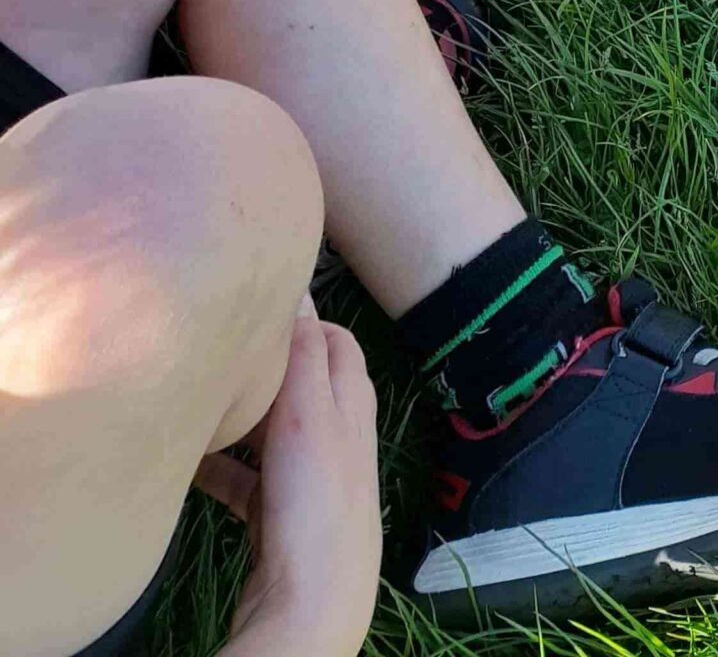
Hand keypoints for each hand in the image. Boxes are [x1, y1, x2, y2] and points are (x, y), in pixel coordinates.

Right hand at [199, 303, 379, 656]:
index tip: (258, 302)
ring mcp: (311, 479)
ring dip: (243, 415)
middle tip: (224, 348)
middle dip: (270, 364)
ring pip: (274, 430)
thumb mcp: (310, 415)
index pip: (335, 340)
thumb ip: (304, 356)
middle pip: (306, 382)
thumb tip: (299, 294)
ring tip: (201, 398)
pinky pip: (247, 480)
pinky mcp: (281, 518)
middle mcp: (339, 436)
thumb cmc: (317, 500)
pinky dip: (221, 468)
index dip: (303, 318)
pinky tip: (187, 467)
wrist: (314, 603)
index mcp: (352, 404)